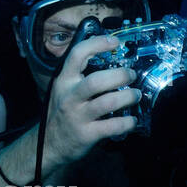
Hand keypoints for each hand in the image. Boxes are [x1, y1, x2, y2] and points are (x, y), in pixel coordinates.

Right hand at [42, 35, 140, 169]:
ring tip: (136, 95)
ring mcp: (78, 116)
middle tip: (132, 75)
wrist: (49, 144)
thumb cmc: (63, 113)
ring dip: (127, 97)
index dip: (97, 44)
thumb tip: (111, 62)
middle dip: (120, 76)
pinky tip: (132, 120)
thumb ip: (81, 77)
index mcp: (64, 80)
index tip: (115, 42)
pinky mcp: (87, 134)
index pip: (78, 54)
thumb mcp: (65, 90)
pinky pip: (112, 126)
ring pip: (107, 102)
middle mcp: (70, 96)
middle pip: (97, 80)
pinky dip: (127, 123)